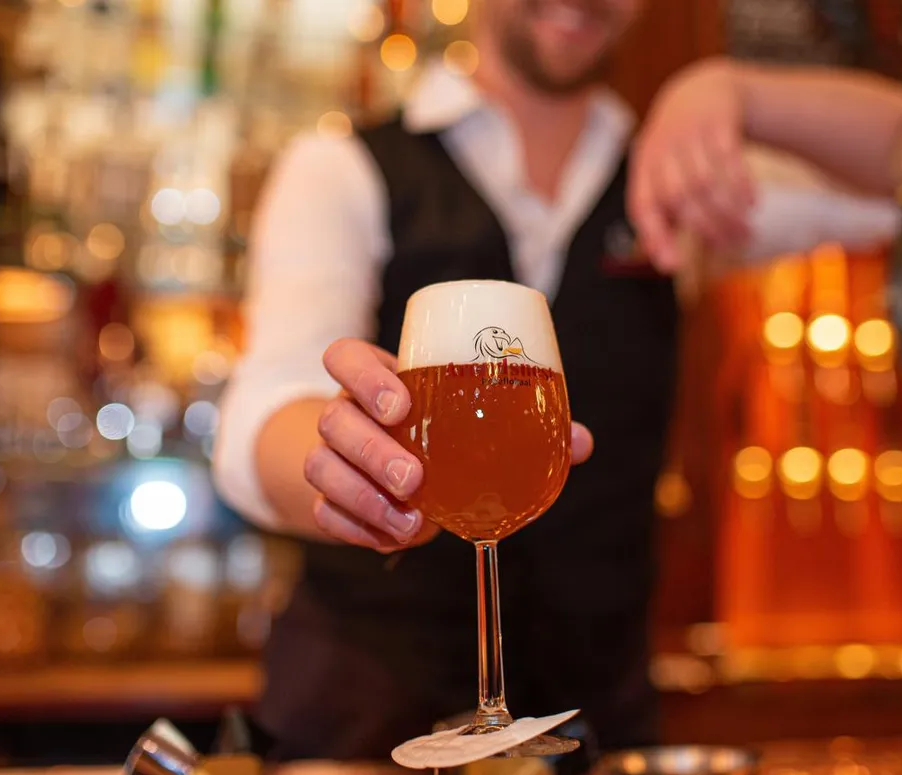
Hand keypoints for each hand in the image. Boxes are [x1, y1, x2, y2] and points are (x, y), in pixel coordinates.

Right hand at [304, 338, 595, 552]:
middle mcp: (345, 410)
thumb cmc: (441, 429)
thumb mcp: (470, 417)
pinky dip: (357, 529)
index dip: (364, 376)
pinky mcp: (326, 498)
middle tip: (413, 479)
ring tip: (408, 523)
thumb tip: (580, 443)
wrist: (389, 465)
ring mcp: (330, 454)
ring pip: (321, 467)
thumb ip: (526, 426)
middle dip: (370, 451)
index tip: (402, 406)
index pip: (344, 356)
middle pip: (334, 419)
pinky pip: (324, 513)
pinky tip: (393, 539)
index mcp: (375, 378)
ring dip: (362, 497)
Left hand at [629, 60, 754, 272]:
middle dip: (708, 227)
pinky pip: (729, 157)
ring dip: (727, 212)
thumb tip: (665, 265)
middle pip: (680, 197)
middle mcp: (661, 148)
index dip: (655, 236)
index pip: (642, 206)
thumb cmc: (679, 151)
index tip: (673, 267)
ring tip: (746, 230)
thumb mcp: (663, 177)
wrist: (699, 90)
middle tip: (734, 244)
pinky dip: (741, 184)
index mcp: (643, 167)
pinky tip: (753, 202)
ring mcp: (688, 132)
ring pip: (706, 181)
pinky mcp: (717, 120)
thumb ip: (663, 218)